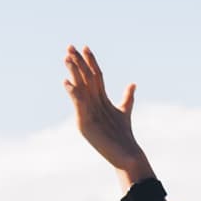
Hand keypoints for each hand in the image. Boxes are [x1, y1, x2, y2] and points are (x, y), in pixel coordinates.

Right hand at [63, 46, 153, 187]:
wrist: (125, 154)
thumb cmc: (123, 135)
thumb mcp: (124, 111)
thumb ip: (127, 97)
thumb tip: (132, 83)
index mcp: (99, 100)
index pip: (94, 76)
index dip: (90, 62)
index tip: (86, 47)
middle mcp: (91, 104)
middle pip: (84, 78)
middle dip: (77, 62)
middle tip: (70, 46)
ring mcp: (86, 113)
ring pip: (79, 87)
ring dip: (73, 73)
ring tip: (67, 58)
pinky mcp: (84, 123)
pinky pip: (78, 104)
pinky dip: (73, 93)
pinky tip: (67, 82)